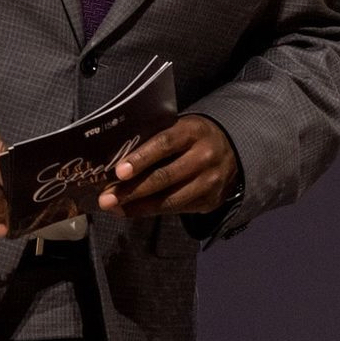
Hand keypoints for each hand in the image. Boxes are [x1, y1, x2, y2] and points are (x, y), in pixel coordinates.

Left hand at [96, 115, 238, 217]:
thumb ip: (156, 140)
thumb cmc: (193, 138)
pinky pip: (176, 209)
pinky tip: (134, 210)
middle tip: (106, 198)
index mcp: (194, 131)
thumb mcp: (181, 128)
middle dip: (132, 190)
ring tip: (115, 209)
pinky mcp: (210, 201)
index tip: (119, 172)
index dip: (141, 158)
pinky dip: (152, 211)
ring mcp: (210, 181)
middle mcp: (205, 156)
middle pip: (165, 176)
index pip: (165, 144)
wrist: (233, 150)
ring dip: (138, 206)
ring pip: (170, 199)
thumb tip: (118, 160)